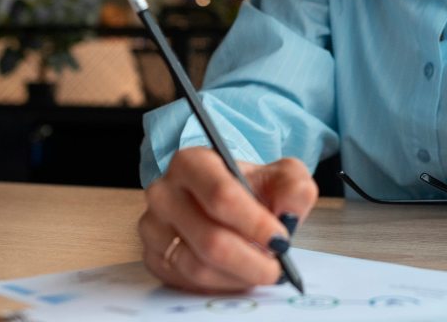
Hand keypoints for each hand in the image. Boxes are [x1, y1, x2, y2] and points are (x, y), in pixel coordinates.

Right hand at [139, 147, 318, 291]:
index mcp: (191, 163)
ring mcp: (153, 227)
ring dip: (238, 276)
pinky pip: (188, 282)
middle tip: (277, 268)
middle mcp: (164, 193)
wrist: (224, 201)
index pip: (221, 196)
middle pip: (210, 239)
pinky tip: (239, 275)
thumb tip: (290, 211)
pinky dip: (221, 284)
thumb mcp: (279, 176)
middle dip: (251, 260)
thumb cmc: (249, 188)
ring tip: (261, 270)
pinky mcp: (153, 256)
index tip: (281, 240)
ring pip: (198, 267)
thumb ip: (294, 187)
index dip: (255, 224)